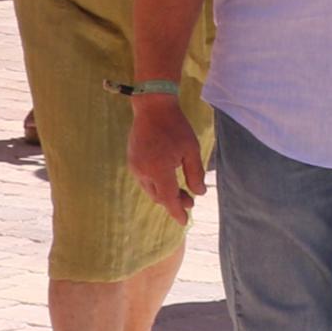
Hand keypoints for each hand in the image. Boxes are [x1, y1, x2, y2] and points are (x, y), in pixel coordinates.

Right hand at [128, 95, 202, 217]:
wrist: (152, 108)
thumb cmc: (176, 127)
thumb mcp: (191, 149)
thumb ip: (195, 173)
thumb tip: (199, 193)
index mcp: (159, 169)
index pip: (168, 198)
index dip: (177, 212)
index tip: (184, 222)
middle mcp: (143, 171)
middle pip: (159, 196)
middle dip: (174, 201)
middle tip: (191, 202)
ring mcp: (135, 166)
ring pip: (150, 190)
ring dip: (165, 194)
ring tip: (182, 192)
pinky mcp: (132, 161)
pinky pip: (145, 180)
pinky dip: (157, 185)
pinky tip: (168, 180)